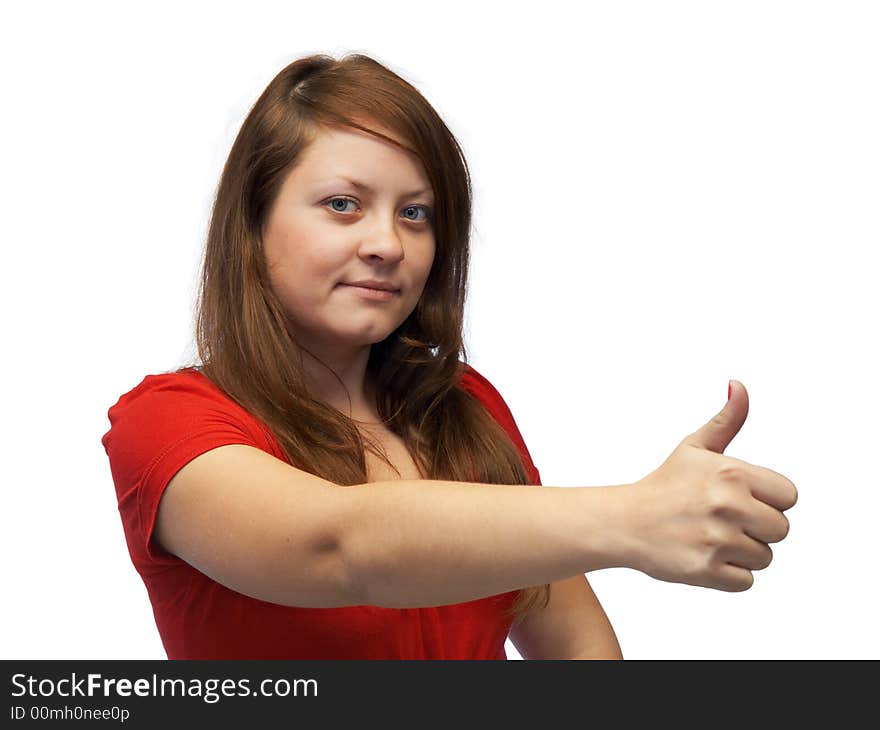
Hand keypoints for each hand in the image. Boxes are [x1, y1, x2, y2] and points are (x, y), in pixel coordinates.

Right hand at [625, 380, 797, 590]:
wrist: (623, 521)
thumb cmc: (664, 484)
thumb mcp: (694, 447)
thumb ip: (726, 420)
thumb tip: (739, 386)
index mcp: (732, 472)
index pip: (788, 496)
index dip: (767, 500)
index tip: (741, 499)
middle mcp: (728, 505)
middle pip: (780, 530)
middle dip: (756, 528)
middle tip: (722, 520)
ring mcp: (718, 539)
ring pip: (765, 557)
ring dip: (743, 553)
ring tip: (711, 538)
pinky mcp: (706, 570)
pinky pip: (745, 581)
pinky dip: (728, 575)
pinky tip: (705, 556)